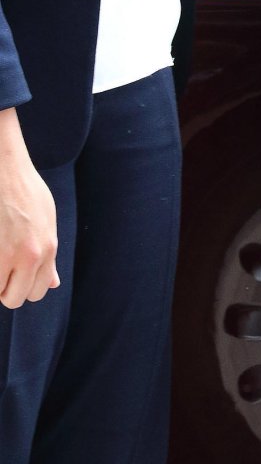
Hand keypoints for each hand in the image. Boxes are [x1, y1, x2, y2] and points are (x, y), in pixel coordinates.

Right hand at [0, 109, 58, 309]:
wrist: (3, 165)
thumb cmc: (22, 187)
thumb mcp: (46, 218)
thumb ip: (48, 255)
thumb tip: (53, 282)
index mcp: (47, 249)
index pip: (38, 291)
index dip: (23, 286)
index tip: (12, 276)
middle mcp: (28, 255)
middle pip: (15, 298)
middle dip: (4, 289)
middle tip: (0, 268)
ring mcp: (5, 253)